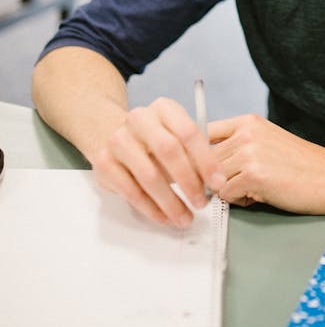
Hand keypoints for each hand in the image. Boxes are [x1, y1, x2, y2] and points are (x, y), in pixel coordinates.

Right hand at [92, 97, 226, 227]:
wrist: (111, 134)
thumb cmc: (154, 139)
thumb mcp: (176, 137)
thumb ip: (193, 155)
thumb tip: (214, 183)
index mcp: (164, 108)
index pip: (189, 133)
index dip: (206, 161)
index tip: (218, 183)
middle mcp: (139, 119)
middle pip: (168, 151)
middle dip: (188, 181)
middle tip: (201, 203)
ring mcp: (118, 139)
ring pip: (149, 176)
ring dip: (170, 202)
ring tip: (184, 217)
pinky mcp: (104, 162)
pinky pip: (131, 191)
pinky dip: (151, 209)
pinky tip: (164, 217)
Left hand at [208, 113, 324, 213]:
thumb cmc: (302, 166)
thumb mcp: (267, 141)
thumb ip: (237, 145)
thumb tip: (201, 162)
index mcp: (248, 122)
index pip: (203, 133)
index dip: (200, 155)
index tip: (205, 168)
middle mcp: (246, 133)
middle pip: (205, 161)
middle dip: (218, 177)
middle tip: (245, 183)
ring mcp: (249, 152)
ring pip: (214, 179)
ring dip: (230, 190)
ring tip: (256, 188)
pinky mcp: (253, 174)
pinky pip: (226, 195)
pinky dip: (240, 201)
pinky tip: (262, 195)